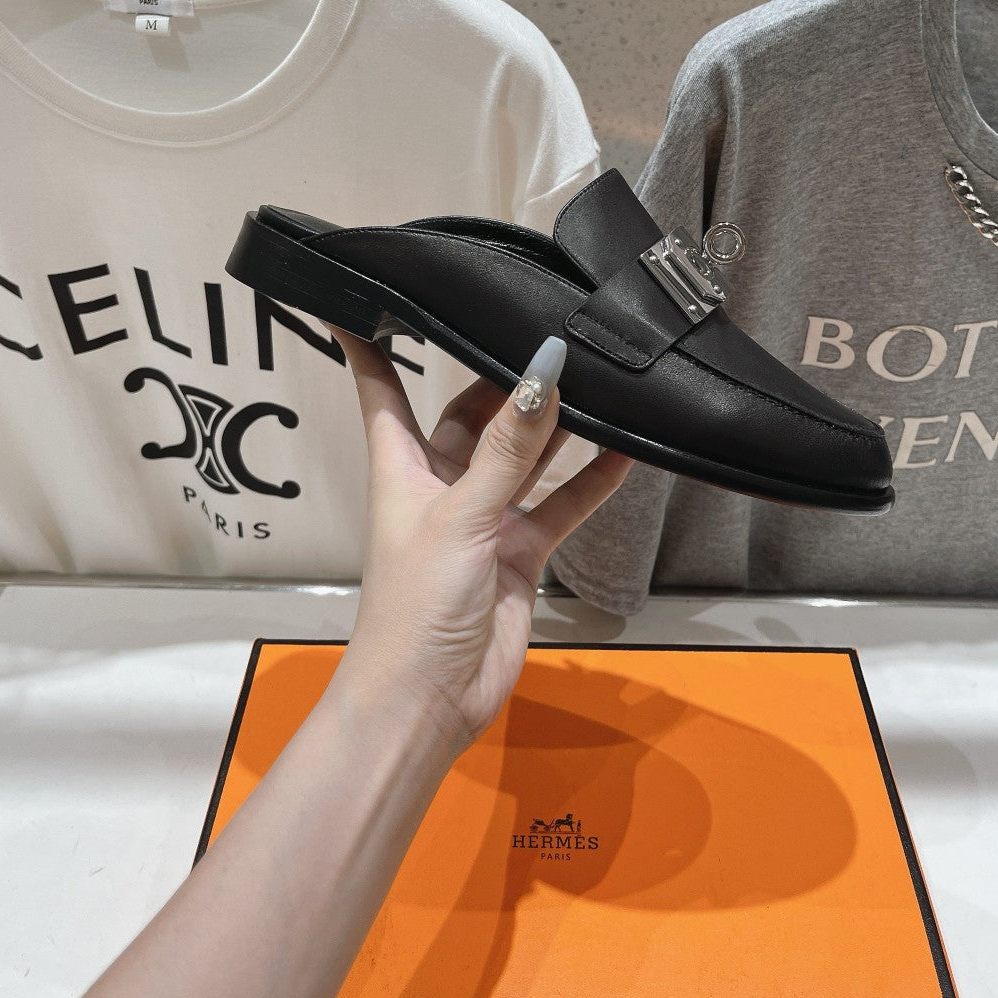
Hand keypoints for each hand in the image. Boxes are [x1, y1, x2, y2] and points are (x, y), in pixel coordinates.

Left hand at [334, 332, 632, 754]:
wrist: (429, 702)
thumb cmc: (418, 605)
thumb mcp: (463, 516)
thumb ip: (509, 448)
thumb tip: (544, 371)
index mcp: (402, 467)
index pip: (382, 387)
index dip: (374, 342)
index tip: (374, 295)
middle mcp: (441, 485)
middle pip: (470, 416)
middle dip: (504, 383)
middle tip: (549, 335)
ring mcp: (483, 521)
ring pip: (523, 459)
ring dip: (554, 430)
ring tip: (598, 382)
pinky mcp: (519, 555)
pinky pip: (558, 506)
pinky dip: (588, 483)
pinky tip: (624, 451)